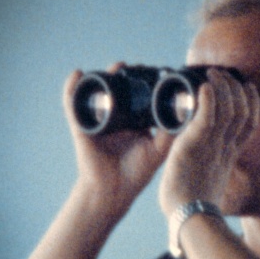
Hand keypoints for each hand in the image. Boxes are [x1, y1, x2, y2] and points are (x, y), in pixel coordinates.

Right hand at [63, 62, 173, 217]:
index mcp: (132, 122)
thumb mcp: (159, 148)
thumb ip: (171, 131)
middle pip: (117, 89)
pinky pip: (72, 104)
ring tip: (118, 67)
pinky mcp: (82, 126)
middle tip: (136, 66)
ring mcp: (97, 120)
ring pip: (98, 92)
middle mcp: (114, 118)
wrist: (113, 192)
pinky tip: (77, 74)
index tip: (158, 70)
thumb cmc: (136, 173)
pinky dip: (71, 88)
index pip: (137, 95)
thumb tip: (188, 110)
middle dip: (125, 75)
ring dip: (105, 76)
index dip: (144, 81)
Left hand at [158, 68, 259, 215]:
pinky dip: (208, 101)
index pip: (248, 123)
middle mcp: (224, 148)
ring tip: (213, 73)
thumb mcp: (207, 181)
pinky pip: (206, 119)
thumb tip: (206, 172)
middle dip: (236, 89)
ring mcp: (211, 146)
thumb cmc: (191, 205)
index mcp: (229, 155)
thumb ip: (209, 167)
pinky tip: (205, 87)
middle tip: (223, 73)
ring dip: (221, 87)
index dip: (252, 103)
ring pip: (227, 110)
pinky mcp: (193, 146)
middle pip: (241, 112)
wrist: (186, 218)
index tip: (248, 87)